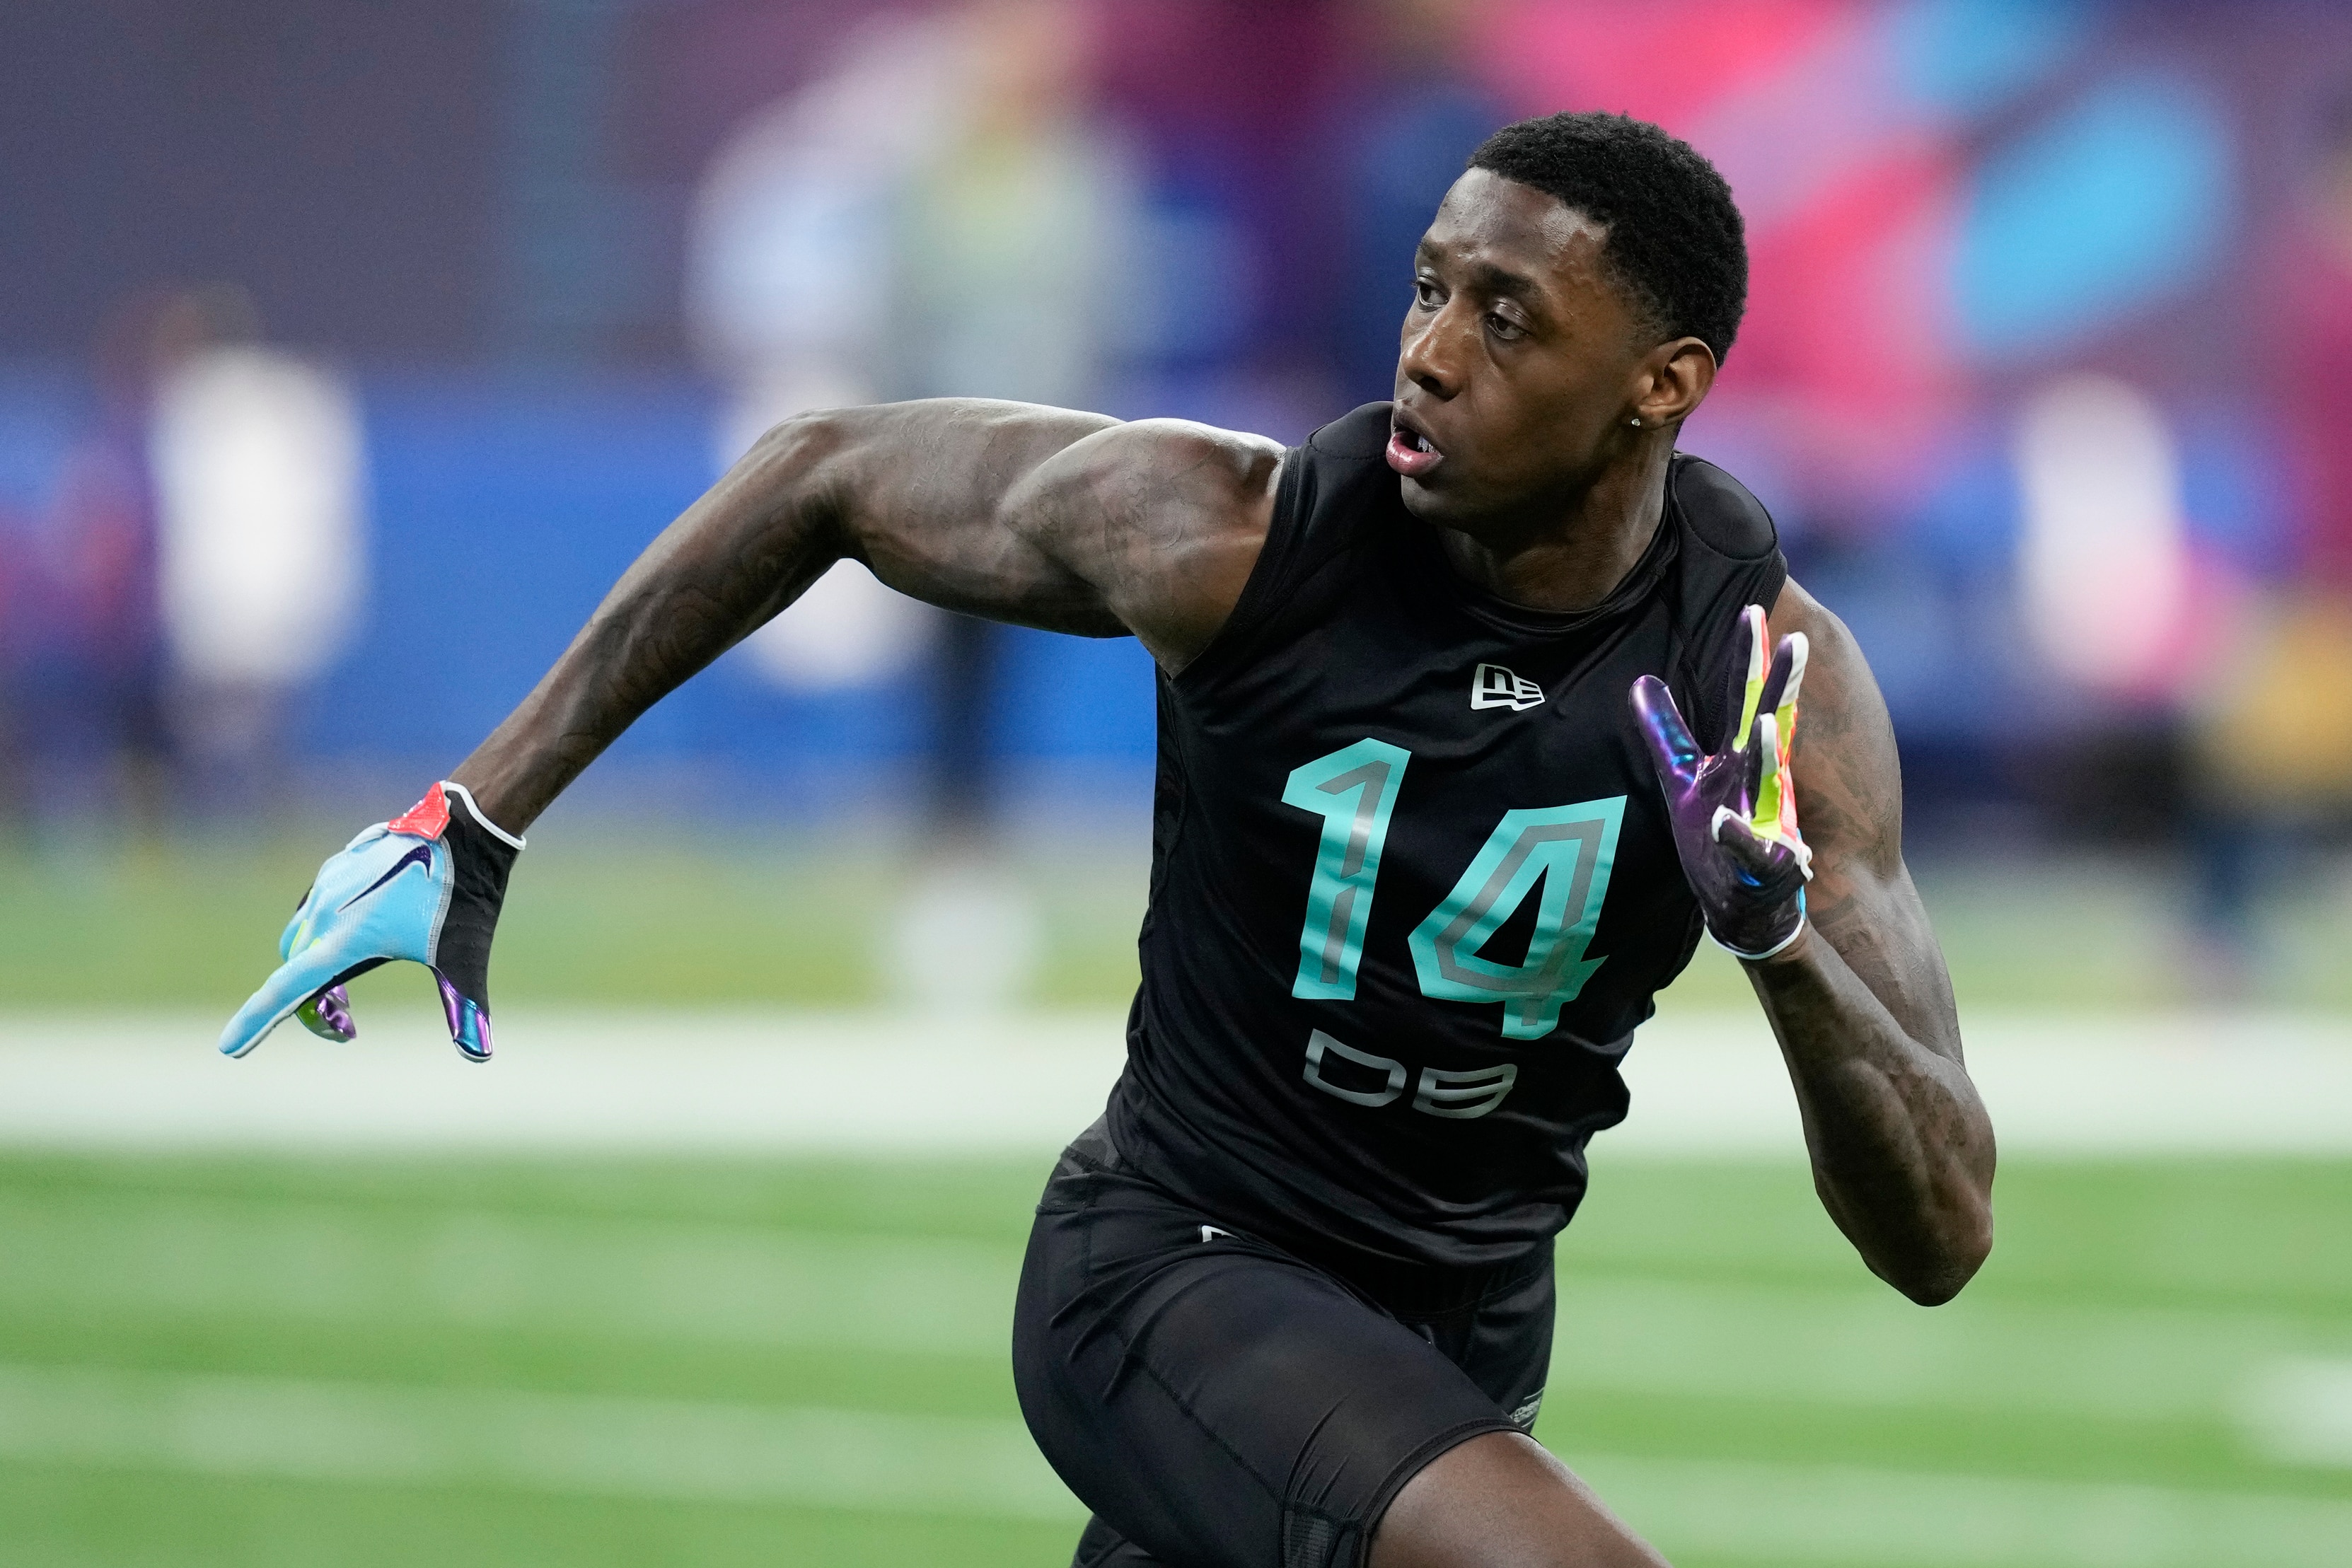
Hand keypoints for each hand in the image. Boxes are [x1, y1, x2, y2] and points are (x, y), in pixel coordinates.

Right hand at [219, 782, 524, 1060]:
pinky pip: (315, 910)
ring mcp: (330, 884)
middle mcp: (326, 910)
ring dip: (314, 969)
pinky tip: (362, 938)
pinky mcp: (340, 867)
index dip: (256, 1022)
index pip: (288, 990)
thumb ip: (465, 1008)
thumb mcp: (465, 957)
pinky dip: (322, 937)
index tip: (227, 1049)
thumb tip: (479, 1056)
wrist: (467, 826)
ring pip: (301, 939)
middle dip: (313, 1005)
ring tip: (349, 990)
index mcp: (346, 937)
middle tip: (348, 1027)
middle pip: (296, 971)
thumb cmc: (464, 893)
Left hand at [1630, 604, 1812, 959]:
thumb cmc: (1717, 833)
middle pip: (1769, 725)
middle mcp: (1759, 782)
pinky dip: (1738, 837)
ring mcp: (1765, 820)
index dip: (1748, 657)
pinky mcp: (1761, 865)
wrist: (1751, 907)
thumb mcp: (1684, 778)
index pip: (1745, 699)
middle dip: (1781, 685)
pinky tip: (1722, 822)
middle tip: (1796, 639)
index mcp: (1740, 757)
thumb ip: (1665, 730)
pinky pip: (1749, 850)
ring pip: (1768, 782)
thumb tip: (1641, 680)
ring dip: (1766, 751)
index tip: (1752, 611)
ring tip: (1764, 721)